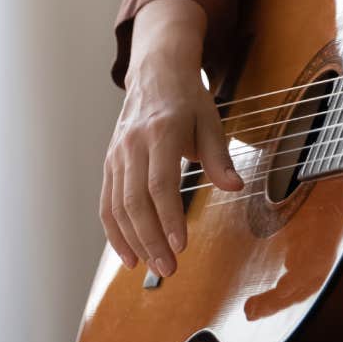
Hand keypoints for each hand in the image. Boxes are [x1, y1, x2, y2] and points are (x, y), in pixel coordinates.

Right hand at [100, 0, 240, 277]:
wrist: (155, 73)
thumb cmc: (187, 99)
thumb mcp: (211, 120)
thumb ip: (219, 156)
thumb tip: (235, 186)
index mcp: (161, 131)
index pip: (160, 182)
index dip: (168, 216)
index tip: (180, 244)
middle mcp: (133, 144)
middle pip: (135, 200)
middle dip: (151, 239)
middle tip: (169, 268)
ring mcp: (116, 155)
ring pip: (117, 206)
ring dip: (133, 242)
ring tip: (153, 268)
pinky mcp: (109, 164)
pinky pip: (107, 203)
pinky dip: (115, 232)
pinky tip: (129, 255)